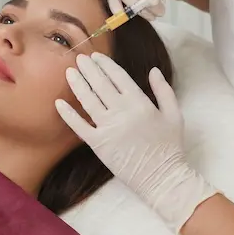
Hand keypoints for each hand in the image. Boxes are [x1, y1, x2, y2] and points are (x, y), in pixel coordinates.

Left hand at [56, 53, 217, 234]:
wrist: (162, 177)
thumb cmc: (170, 147)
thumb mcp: (174, 114)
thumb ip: (164, 90)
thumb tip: (153, 70)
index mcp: (140, 102)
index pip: (118, 76)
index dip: (105, 64)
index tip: (96, 57)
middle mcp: (122, 112)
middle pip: (100, 84)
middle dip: (88, 69)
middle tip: (79, 58)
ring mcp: (108, 128)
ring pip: (88, 100)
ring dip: (77, 84)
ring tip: (69, 72)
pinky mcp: (98, 144)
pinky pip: (79, 126)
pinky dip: (68, 114)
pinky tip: (59, 103)